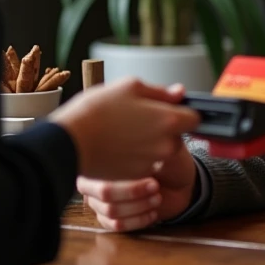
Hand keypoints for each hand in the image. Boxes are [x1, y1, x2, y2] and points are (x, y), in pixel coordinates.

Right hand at [50, 78, 197, 180]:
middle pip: (177, 135)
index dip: (182, 111)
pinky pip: (145, 165)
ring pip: (160, 151)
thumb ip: (160, 91)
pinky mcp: (136, 177)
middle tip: (140, 118)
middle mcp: (165, 146)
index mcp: (168, 121)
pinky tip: (119, 147)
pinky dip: (137, 157)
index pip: (195, 117)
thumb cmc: (97, 110)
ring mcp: (151, 164)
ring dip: (150, 143)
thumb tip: (180, 92)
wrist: (69, 142)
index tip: (169, 108)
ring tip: (126, 132)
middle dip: (165, 128)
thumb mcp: (130, 87)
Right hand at [77, 139, 199, 232]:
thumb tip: (146, 146)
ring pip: (111, 211)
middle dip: (134, 191)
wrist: (179, 181)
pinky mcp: (109, 219)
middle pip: (104, 192)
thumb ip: (151, 143)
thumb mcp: (164, 143)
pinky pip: (116, 226)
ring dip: (139, 206)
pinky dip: (138, 220)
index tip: (153, 168)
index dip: (129, 173)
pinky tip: (153, 211)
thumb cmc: (168, 158)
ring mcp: (99, 200)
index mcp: (103, 155)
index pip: (104, 167)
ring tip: (157, 197)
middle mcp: (95, 178)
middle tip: (155, 186)